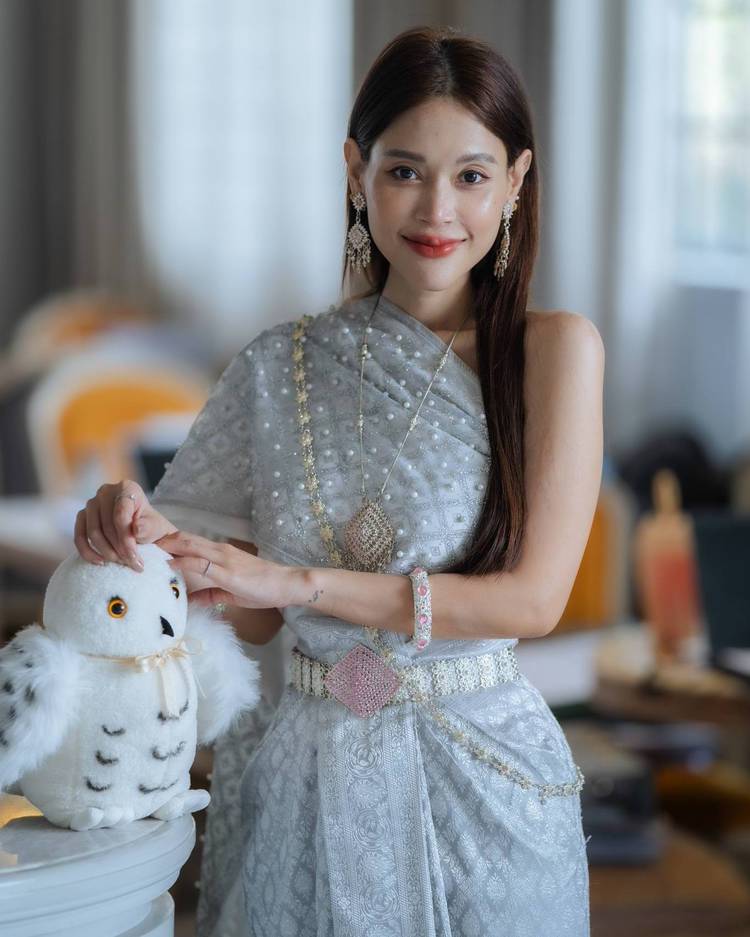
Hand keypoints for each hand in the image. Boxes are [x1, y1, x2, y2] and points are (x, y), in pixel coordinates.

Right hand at [73, 480, 176, 570]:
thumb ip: (148, 527)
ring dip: (106, 552)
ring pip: (93, 533)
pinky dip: (88, 552)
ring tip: (120, 563)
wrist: (142, 531)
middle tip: (129, 564)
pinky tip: (101, 562)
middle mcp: (106, 492)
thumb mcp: (155, 527)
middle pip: (106, 525)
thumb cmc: (149, 527)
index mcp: (127, 488)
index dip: (127, 539)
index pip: (121, 515)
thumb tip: (137, 528)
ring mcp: (91, 504)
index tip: (135, 558)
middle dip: (118, 549)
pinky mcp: (82, 517)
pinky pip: (79, 537)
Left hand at [155, 530, 296, 608]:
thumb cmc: (261, 587)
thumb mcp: (230, 592)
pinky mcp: (228, 571)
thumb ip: (209, 595)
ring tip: (146, 550)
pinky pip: (200, 564)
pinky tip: (168, 565)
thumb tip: (188, 603)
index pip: (189, 542)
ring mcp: (223, 559)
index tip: (148, 547)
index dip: (168, 542)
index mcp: (219, 553)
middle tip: (139, 543)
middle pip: (184, 538)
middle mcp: (219, 550)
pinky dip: (182, 562)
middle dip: (161, 539)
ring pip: (189, 545)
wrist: (285, 584)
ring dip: (166, 547)